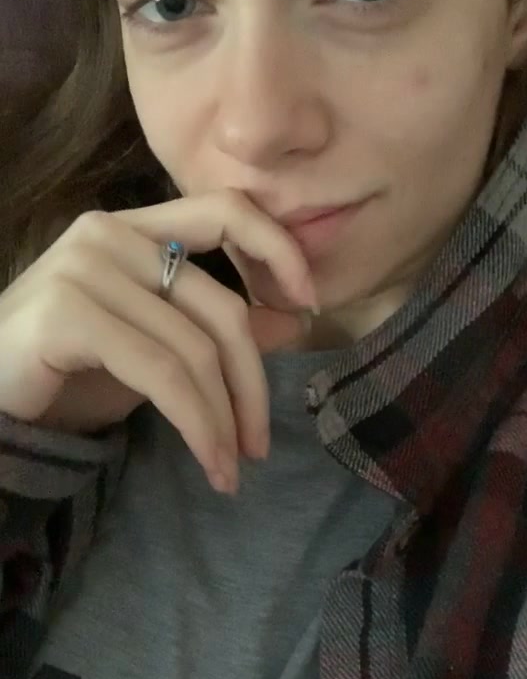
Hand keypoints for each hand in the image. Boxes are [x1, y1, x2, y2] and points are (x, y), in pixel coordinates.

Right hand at [0, 190, 317, 493]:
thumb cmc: (63, 375)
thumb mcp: (154, 350)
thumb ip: (214, 329)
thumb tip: (295, 321)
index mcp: (132, 228)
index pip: (225, 210)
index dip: (279, 249)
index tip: (311, 305)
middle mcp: (107, 234)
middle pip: (220, 307)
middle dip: (251, 385)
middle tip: (259, 445)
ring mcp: (83, 267)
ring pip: (194, 349)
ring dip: (223, 421)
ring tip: (232, 468)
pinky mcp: (67, 312)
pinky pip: (162, 374)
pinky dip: (198, 426)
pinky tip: (211, 463)